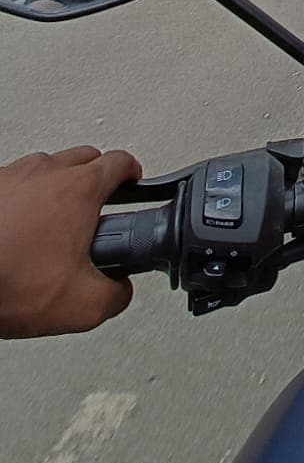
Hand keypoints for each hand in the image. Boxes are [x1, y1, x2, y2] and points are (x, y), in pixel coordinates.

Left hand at [0, 147, 140, 337]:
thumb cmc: (6, 280)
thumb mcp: (81, 305)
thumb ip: (116, 294)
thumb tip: (120, 289)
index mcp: (79, 189)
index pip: (122, 162)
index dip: (133, 174)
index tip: (133, 183)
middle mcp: (47, 172)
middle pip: (87, 157)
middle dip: (97, 177)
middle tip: (97, 205)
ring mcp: (14, 175)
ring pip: (49, 167)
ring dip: (57, 186)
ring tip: (54, 218)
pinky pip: (16, 181)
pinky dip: (23, 197)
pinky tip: (20, 225)